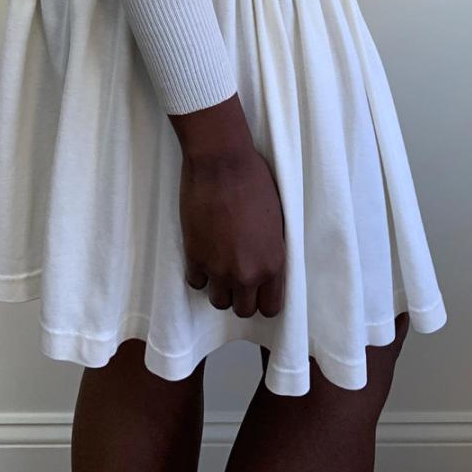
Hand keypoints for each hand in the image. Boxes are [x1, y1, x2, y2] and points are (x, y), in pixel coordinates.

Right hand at [179, 144, 285, 317]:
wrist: (221, 162)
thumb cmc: (255, 181)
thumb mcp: (277, 219)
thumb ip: (271, 250)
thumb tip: (264, 265)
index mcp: (273, 263)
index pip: (270, 308)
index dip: (263, 299)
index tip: (258, 288)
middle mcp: (246, 273)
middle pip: (242, 310)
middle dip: (241, 295)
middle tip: (238, 273)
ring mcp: (218, 268)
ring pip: (218, 301)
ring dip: (219, 286)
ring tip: (220, 263)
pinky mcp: (194, 256)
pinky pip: (195, 282)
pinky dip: (199, 272)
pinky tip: (203, 252)